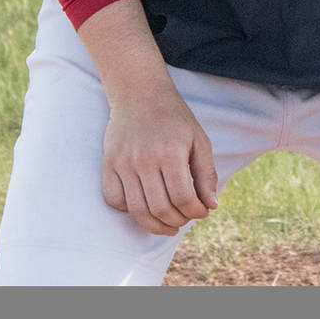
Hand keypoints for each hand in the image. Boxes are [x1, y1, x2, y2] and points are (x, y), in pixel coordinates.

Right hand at [101, 82, 219, 236]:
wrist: (139, 93)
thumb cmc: (174, 117)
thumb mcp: (199, 140)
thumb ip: (206, 174)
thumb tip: (211, 206)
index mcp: (170, 152)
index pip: (183, 199)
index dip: (195, 212)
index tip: (201, 211)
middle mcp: (144, 159)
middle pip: (160, 209)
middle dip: (178, 222)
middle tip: (185, 218)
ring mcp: (123, 163)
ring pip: (137, 211)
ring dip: (155, 225)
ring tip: (168, 223)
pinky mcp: (108, 164)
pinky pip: (114, 201)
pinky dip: (129, 211)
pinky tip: (144, 205)